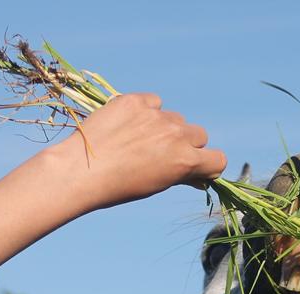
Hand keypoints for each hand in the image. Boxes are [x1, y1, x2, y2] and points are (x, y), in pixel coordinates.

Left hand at [48, 93, 226, 209]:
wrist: (81, 170)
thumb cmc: (119, 186)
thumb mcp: (156, 185)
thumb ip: (181, 175)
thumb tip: (199, 176)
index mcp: (185, 160)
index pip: (218, 159)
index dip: (207, 165)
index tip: (195, 168)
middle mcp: (177, 135)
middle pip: (199, 135)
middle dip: (187, 144)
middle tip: (164, 154)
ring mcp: (157, 115)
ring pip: (175, 118)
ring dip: (166, 127)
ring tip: (139, 140)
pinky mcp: (137, 101)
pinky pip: (154, 102)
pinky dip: (147, 111)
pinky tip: (128, 124)